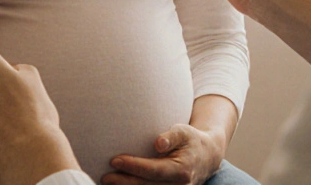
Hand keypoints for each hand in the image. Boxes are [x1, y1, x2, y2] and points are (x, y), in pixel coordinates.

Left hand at [104, 125, 225, 184]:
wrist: (206, 157)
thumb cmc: (190, 140)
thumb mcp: (184, 131)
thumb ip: (171, 136)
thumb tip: (158, 143)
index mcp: (182, 170)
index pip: (154, 170)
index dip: (134, 166)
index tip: (115, 160)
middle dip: (125, 182)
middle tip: (105, 177)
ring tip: (107, 183)